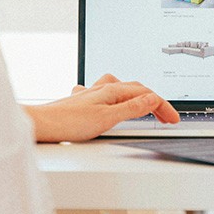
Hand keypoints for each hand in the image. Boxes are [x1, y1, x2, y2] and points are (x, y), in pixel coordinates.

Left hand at [23, 74, 179, 142]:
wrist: (40, 125)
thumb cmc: (68, 122)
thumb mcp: (107, 118)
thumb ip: (131, 109)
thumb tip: (153, 99)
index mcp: (112, 90)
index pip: (146, 95)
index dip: (163, 107)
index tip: (173, 119)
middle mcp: (102, 88)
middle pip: (136, 89)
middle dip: (154, 101)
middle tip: (166, 117)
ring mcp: (92, 94)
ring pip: (120, 89)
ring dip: (136, 96)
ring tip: (145, 105)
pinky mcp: (82, 103)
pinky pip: (105, 94)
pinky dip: (116, 98)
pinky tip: (110, 103)